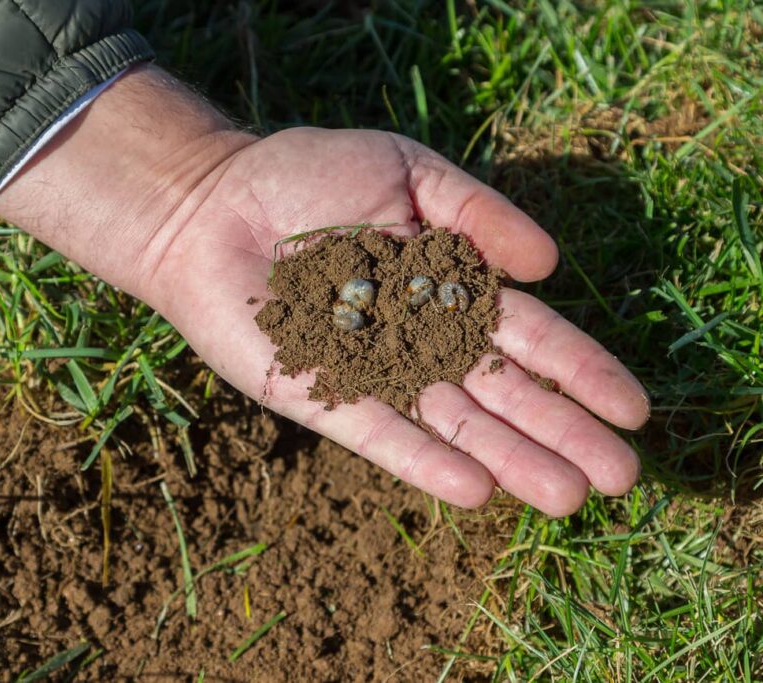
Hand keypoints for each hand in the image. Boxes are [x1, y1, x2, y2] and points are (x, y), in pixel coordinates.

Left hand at [0, 66, 648, 516]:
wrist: (212, 202)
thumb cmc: (307, 175)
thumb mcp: (406, 171)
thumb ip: (478, 213)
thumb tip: (550, 266)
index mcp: (448, 287)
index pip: (528, 337)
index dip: (581, 373)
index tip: (634, 412)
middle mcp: (418, 339)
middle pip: (502, 393)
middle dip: (561, 433)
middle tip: (620, 479)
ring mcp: (372, 371)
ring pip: (452, 423)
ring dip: (510, 460)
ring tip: (567, 498)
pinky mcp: (319, 393)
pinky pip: (378, 432)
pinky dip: (422, 460)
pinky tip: (473, 490)